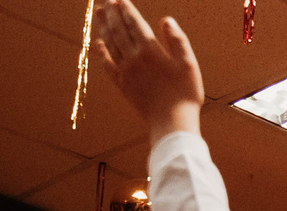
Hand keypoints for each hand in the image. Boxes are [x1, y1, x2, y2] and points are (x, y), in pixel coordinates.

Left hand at [95, 1, 204, 142]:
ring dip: (104, 26)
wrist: (172, 123)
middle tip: (106, 1)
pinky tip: (98, 43)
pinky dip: (102, 51)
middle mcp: (133, 57)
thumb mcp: (188, 64)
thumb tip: (166, 20)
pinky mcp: (122, 84)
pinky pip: (107, 64)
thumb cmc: (185, 94)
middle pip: (119, 30)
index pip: (134, 24)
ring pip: (110, 43)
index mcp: (150, 50)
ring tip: (99, 13)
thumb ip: (177, 40)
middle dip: (112, 14)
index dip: (126, 10)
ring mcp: (125, 71)